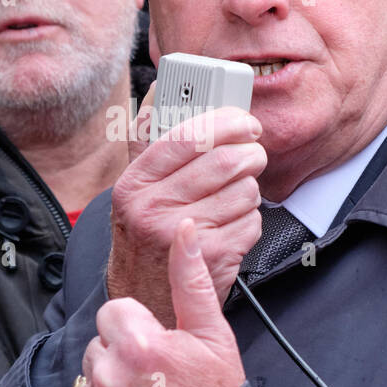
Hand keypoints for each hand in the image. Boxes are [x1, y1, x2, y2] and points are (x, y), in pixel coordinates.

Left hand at [66, 218, 245, 386]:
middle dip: (122, 362)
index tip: (160, 355)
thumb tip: (184, 230)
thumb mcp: (214, 338)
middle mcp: (109, 376)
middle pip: (99, 348)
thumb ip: (191, 280)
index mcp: (140, 343)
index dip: (139, 332)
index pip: (113, 314)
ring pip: (87, 383)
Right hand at [107, 90, 264, 327]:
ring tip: (234, 198)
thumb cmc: (145, 236)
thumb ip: (149, 141)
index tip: (244, 121)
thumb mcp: (134, 190)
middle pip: (225, 161)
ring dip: (249, 191)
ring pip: (244, 191)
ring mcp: (181, 235)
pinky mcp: (210, 258)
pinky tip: (232, 227)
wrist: (143, 297)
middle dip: (251, 154)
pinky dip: (250, 221)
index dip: (226, 122)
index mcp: (133, 183)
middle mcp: (152, 208)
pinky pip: (252, 222)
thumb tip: (161, 88)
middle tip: (253, 155)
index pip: (187, 136)